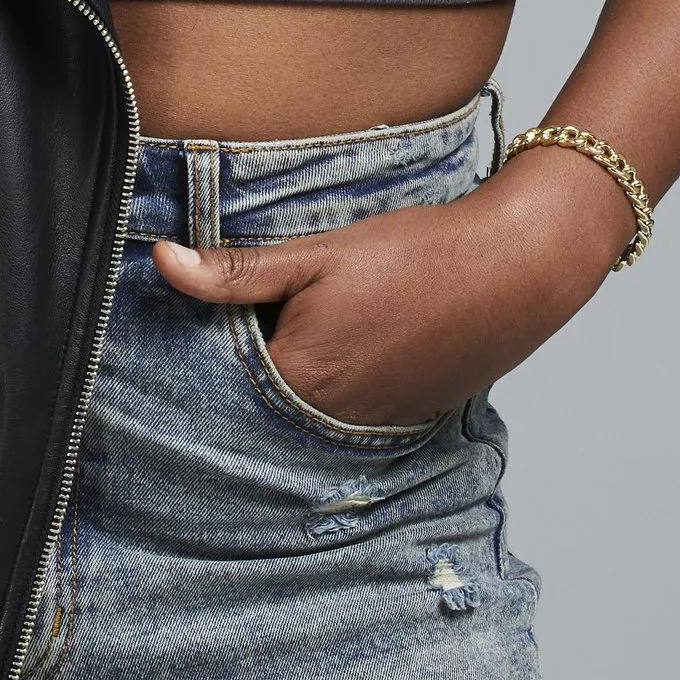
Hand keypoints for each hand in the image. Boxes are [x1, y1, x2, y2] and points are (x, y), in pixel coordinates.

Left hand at [152, 145, 638, 426]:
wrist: (518, 269)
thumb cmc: (419, 255)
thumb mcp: (319, 253)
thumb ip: (237, 270)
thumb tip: (160, 261)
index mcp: (298, 381)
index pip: (219, 377)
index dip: (207, 344)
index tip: (202, 315)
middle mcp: (330, 420)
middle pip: (259, 398)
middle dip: (248, 362)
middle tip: (258, 314)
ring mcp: (371, 426)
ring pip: (303, 406)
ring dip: (294, 375)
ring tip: (313, 326)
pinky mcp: (404, 418)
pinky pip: (347, 409)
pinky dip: (337, 383)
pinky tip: (353, 343)